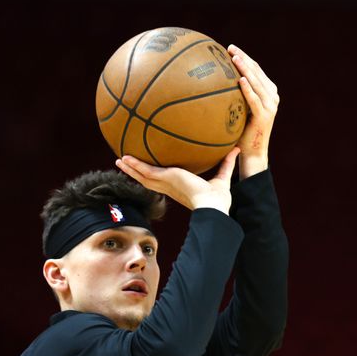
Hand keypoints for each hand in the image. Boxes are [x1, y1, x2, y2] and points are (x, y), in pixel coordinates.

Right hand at [115, 148, 240, 214]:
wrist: (213, 206)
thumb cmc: (219, 199)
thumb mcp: (222, 176)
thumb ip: (227, 163)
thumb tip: (236, 149)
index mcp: (179, 189)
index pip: (163, 182)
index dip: (153, 177)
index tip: (147, 171)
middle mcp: (169, 188)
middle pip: (148, 180)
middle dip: (136, 173)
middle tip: (125, 164)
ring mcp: (165, 184)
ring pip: (143, 176)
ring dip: (131, 169)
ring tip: (119, 161)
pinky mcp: (165, 179)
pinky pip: (145, 171)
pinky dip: (135, 166)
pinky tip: (125, 159)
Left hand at [227, 45, 279, 178]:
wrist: (252, 153)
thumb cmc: (242, 132)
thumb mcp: (239, 109)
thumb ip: (234, 95)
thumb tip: (213, 82)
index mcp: (268, 92)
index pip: (256, 69)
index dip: (244, 57)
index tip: (229, 48)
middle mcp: (272, 97)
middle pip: (257, 71)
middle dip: (243, 58)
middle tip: (229, 48)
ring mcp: (270, 106)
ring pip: (257, 82)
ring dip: (245, 68)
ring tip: (234, 58)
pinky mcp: (265, 116)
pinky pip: (255, 100)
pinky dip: (248, 89)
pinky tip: (240, 79)